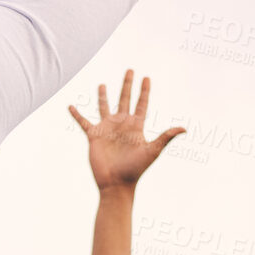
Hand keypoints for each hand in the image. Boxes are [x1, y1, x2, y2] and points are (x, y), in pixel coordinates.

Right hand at [68, 71, 183, 192]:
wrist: (116, 184)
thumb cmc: (135, 169)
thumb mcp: (152, 151)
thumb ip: (165, 137)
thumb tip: (184, 128)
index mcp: (136, 126)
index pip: (142, 104)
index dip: (144, 91)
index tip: (146, 78)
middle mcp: (122, 125)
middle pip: (125, 99)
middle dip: (127, 85)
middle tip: (130, 70)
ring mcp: (107, 129)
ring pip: (104, 107)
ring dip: (103, 96)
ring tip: (101, 84)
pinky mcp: (94, 136)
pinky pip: (83, 122)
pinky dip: (76, 114)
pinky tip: (70, 106)